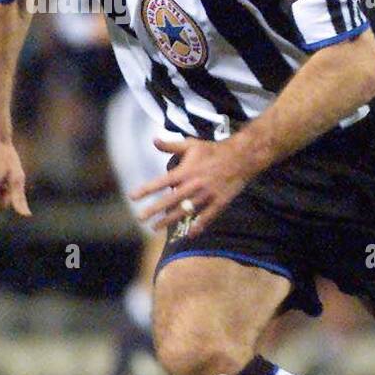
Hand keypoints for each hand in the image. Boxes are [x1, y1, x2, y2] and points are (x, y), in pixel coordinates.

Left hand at [131, 135, 258, 235]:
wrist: (242, 157)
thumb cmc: (214, 150)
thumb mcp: (192, 144)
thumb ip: (172, 145)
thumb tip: (154, 140)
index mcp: (186, 171)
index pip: (161, 182)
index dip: (146, 189)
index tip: (132, 197)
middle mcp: (194, 184)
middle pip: (170, 200)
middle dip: (154, 210)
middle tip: (140, 218)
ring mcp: (207, 195)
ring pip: (185, 211)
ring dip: (170, 220)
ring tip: (155, 227)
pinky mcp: (220, 201)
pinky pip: (208, 217)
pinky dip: (199, 226)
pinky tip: (189, 234)